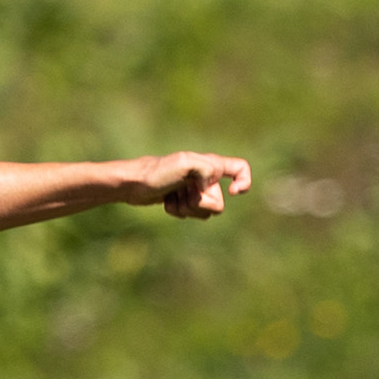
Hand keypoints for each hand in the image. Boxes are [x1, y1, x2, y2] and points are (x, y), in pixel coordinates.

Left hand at [130, 151, 247, 218]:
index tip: (233, 192)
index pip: (240, 168)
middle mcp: (206, 178)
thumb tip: (211, 186)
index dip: (244, 182)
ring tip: (173, 196)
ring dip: (187, 208)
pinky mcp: (183, 201)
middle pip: (218, 204)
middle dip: (199, 203)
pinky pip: (190, 215)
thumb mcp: (184, 163)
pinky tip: (166, 201)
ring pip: (204, 213)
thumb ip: (205, 169)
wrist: (134, 183)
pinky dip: (177, 210)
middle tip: (182, 192)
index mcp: (211, 164)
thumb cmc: (158, 172)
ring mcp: (194, 191)